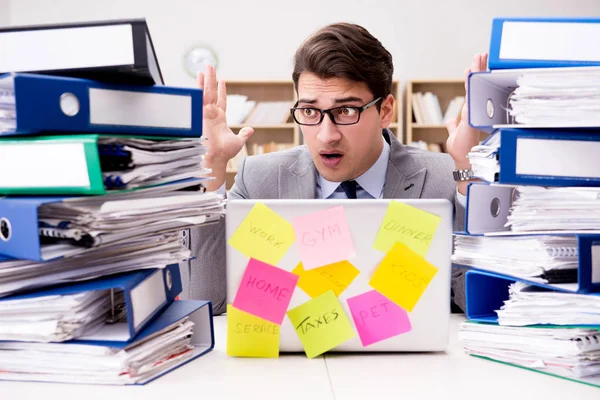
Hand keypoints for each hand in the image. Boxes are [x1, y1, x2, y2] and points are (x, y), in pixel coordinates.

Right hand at [198, 64, 253, 190]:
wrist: (216, 158)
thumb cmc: (224, 153)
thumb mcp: (238, 141)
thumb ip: (244, 134)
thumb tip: (251, 130)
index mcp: (219, 119)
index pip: (220, 100)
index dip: (221, 90)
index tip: (222, 80)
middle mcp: (211, 114)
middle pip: (211, 93)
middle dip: (211, 80)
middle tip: (210, 66)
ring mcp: (205, 113)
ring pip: (205, 92)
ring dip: (205, 80)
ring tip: (206, 67)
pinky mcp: (201, 114)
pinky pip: (201, 98)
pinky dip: (200, 88)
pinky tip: (200, 77)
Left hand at [445, 52, 487, 194]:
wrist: (465, 160)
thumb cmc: (462, 150)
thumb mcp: (454, 134)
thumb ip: (453, 126)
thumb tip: (450, 120)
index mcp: (470, 112)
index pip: (471, 90)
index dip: (473, 78)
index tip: (473, 66)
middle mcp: (474, 110)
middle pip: (477, 85)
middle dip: (480, 68)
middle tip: (482, 54)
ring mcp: (474, 111)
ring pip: (476, 86)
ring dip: (477, 70)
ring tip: (479, 56)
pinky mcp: (472, 114)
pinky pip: (471, 93)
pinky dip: (472, 81)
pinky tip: (471, 70)